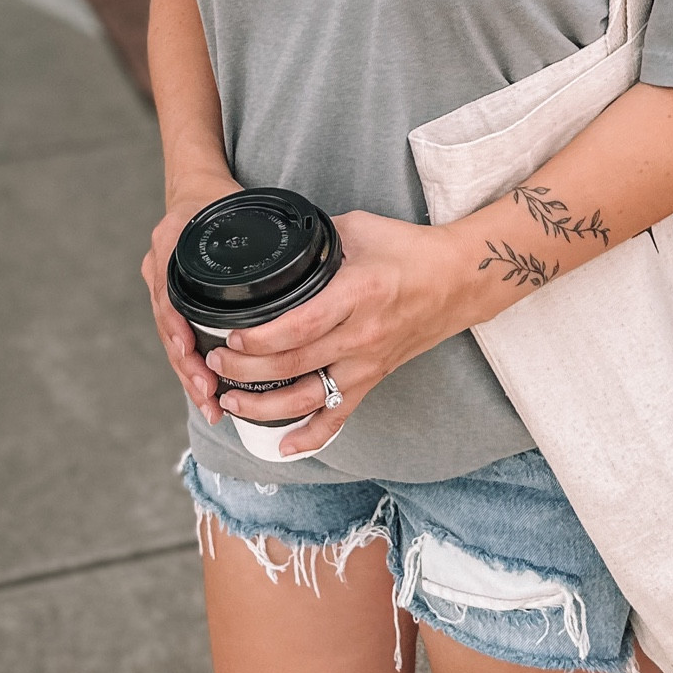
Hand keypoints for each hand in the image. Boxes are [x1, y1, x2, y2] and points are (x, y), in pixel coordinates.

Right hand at [141, 191, 236, 424]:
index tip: (193, 353)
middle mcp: (160, 267)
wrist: (193, 187)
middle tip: (209, 395)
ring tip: (210, 404)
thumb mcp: (234, 207)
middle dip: (188, 365)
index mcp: (171, 245)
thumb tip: (302, 253)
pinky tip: (207, 390)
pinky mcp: (170, 298)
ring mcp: (160, 284)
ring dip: (189, 373)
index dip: (180, 328)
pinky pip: (177, 335)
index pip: (169, 295)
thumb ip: (256, 228)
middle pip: (169, 326)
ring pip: (172, 338)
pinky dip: (191, 363)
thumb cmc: (219, 198)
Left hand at [203, 210, 470, 456]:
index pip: (298, 326)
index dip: (259, 339)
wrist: (458, 280)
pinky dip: (311, 435)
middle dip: (246, 370)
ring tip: (230, 401)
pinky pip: (339, 416)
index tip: (229, 337)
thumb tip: (277, 242)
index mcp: (356, 294)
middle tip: (213, 365)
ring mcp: (366, 363)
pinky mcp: (373, 379)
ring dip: (264, 406)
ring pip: (308, 397)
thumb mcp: (360, 227)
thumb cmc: (409, 250)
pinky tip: (283, 444)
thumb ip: (316, 238)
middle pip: (293, 364)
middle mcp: (360, 335)